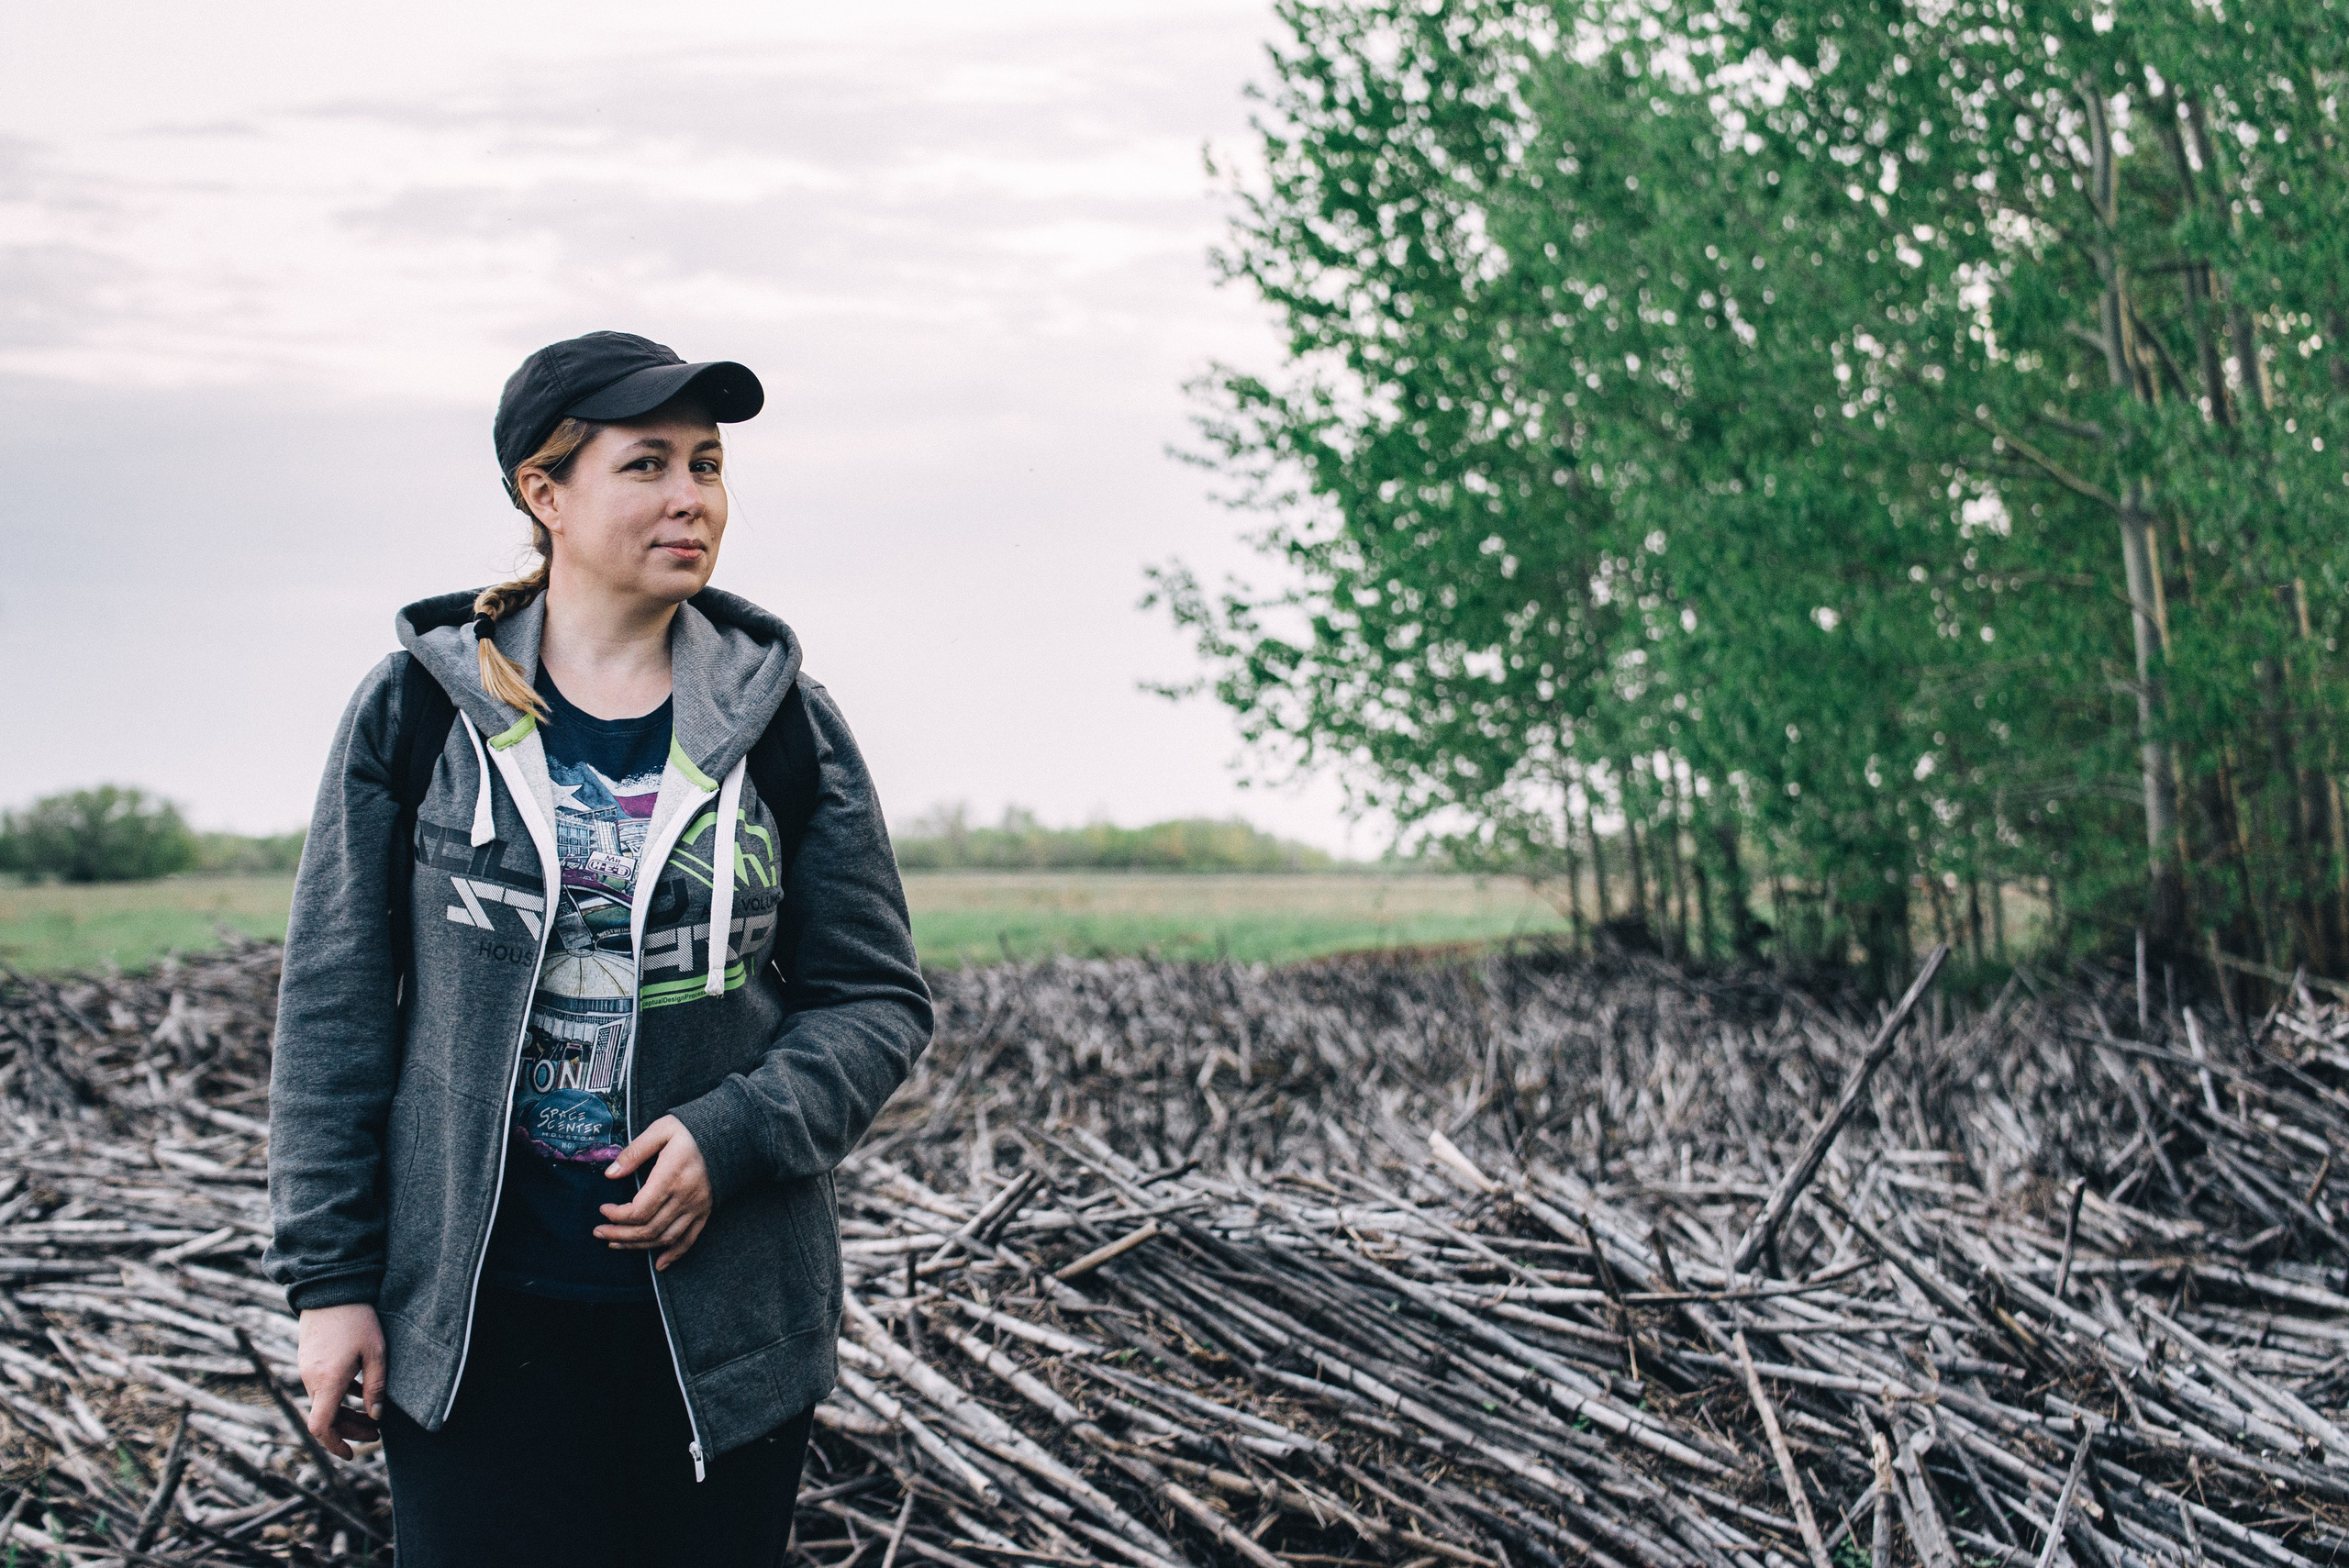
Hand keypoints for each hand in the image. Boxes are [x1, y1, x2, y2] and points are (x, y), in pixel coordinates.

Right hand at [296, 1303, 385, 1458]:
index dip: (335, 1445)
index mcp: (328, 1381)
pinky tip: (361, 1390)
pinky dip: (340, 1395)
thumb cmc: (358, 1319)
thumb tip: (377, 1417)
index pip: (321, 1427)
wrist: (330, 1288)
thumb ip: (377, 1387)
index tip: (352, 1454)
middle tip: (376, 1433)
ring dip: (346, 1413)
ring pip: (324, 1403)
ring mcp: (307, 1369)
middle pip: (326, 1418)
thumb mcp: (376, 1353)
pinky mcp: (308, 1359)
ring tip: (373, 1414)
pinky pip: (322, 1386)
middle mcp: (311, 1379)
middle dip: (350, 1430)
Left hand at [599, 1114, 712, 1270]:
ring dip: (638, 1246)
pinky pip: (689, 1239)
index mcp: (671, 1177)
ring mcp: (697, 1207)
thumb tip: (610, 1174)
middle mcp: (685, 1197)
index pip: (639, 1210)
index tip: (603, 1210)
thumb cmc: (690, 1129)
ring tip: (616, 1243)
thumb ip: (634, 1152)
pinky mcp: (705, 1211)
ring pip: (665, 1238)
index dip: (617, 1217)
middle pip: (648, 1229)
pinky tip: (659, 1263)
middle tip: (599, 1233)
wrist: (728, 1132)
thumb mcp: (660, 1131)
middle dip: (620, 1235)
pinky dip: (674, 1254)